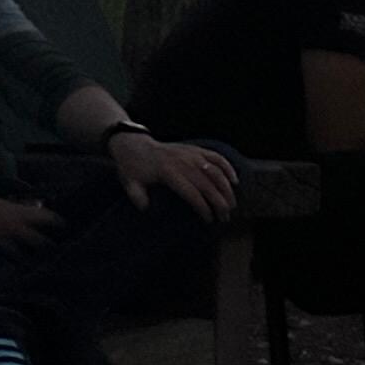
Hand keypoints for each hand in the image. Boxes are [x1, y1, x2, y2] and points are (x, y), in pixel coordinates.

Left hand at [111, 131, 240, 224]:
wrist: (134, 145)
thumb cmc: (133, 168)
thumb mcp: (129, 183)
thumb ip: (137, 196)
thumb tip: (146, 208)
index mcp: (168, 172)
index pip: (192, 192)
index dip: (203, 207)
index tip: (209, 219)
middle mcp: (183, 162)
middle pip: (208, 184)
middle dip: (220, 202)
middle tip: (225, 217)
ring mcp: (191, 154)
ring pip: (216, 171)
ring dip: (226, 189)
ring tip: (231, 204)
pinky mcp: (196, 149)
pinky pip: (216, 157)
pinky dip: (227, 168)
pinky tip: (234, 180)